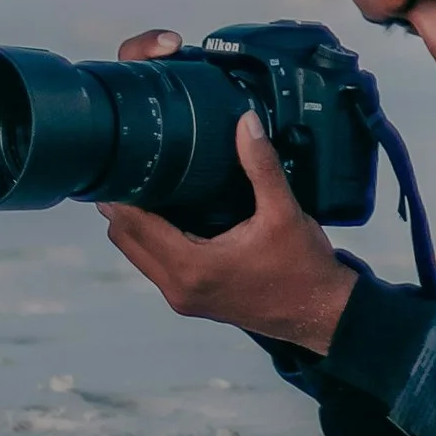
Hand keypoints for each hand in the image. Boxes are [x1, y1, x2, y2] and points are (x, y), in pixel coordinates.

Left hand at [100, 63, 357, 355]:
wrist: (319, 313)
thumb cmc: (302, 266)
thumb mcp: (284, 212)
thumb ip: (261, 165)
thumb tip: (245, 122)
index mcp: (193, 266)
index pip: (135, 225)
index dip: (121, 194)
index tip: (116, 160)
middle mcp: (178, 287)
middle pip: (125, 240)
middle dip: (121, 205)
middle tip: (127, 163)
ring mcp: (182, 298)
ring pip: (136, 254)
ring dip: (133, 223)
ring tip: (144, 183)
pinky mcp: (190, 300)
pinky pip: (153, 265)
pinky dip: (150, 239)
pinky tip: (167, 212)